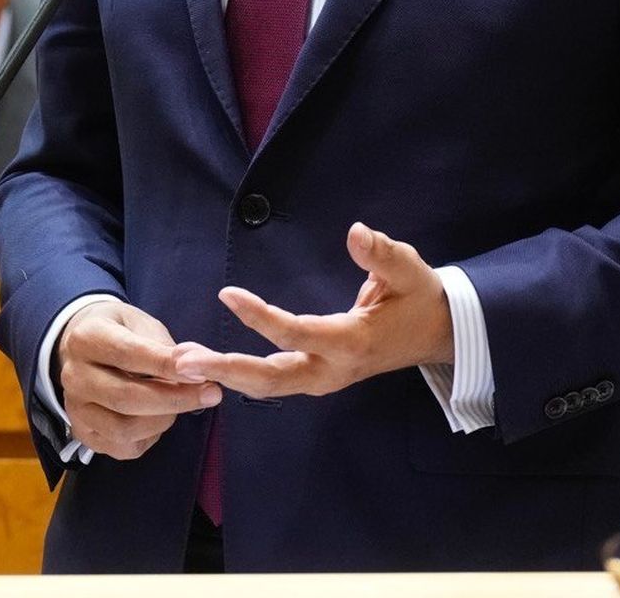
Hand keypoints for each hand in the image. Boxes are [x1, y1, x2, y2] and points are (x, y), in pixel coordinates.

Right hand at [57, 299, 221, 459]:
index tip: (201, 371)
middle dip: (175, 398)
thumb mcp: (141, 323)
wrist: (85, 350)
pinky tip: (161, 416)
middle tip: (212, 393)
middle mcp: (74, 377)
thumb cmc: (121, 332)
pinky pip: (124, 447)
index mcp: (86, 339)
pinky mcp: (84, 435)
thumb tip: (196, 364)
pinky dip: (151, 435)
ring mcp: (76, 410)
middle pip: (126, 397)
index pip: (128, 354)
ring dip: (165, 418)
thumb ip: (165, 345)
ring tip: (185, 402)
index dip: (165, 365)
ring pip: (125, 429)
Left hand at [171, 222, 452, 398]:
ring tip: (184, 360)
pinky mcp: (317, 377)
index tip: (226, 294)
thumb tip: (355, 232)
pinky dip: (240, 375)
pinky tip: (211, 362)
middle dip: (226, 370)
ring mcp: (323, 379)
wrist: (436, 333)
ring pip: (269, 387)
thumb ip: (381, 253)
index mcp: (351, 342)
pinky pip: (274, 382)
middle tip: (183, 360)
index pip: (296, 333)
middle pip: (272, 380)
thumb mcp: (408, 269)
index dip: (260, 316)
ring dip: (226, 374)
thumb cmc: (419, 297)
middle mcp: (332, 370)